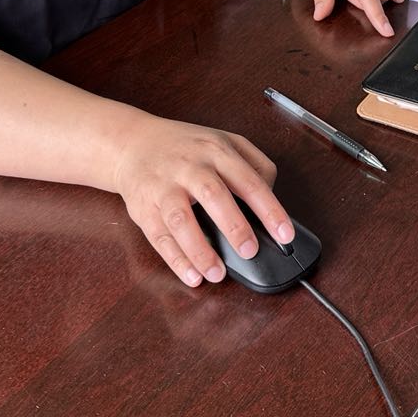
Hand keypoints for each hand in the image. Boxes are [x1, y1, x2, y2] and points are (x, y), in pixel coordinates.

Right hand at [108, 113, 290, 287]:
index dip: (270, 210)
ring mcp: (164, 187)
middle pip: (213, 195)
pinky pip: (159, 236)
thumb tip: (272, 196)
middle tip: (250, 251)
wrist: (133, 144)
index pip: (249, 181)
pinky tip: (191, 275)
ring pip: (181, 219)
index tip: (285, 234)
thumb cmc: (185, 148)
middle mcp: (190, 167)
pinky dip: (176, 259)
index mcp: (216, 152)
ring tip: (218, 273)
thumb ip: (254, 164)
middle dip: (234, 226)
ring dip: (200, 250)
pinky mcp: (144, 208)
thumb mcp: (224, 141)